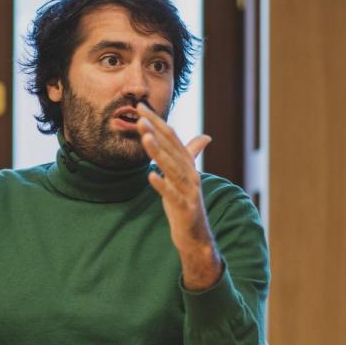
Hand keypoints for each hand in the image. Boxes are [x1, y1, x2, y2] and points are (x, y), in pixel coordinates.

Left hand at [136, 103, 221, 290]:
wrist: (196, 236)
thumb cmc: (187, 204)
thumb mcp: (187, 177)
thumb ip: (192, 155)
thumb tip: (205, 137)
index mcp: (188, 165)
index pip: (172, 137)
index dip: (157, 122)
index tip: (140, 108)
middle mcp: (191, 174)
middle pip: (172, 149)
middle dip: (156, 132)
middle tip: (139, 117)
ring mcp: (189, 191)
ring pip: (172, 168)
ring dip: (158, 152)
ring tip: (145, 137)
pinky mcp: (185, 208)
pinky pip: (172, 195)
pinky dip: (162, 185)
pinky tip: (150, 176)